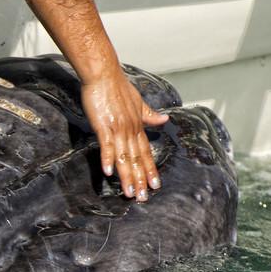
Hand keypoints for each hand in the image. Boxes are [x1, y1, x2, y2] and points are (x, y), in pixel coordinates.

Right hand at [81, 69, 169, 201]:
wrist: (103, 73)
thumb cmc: (117, 87)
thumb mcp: (137, 102)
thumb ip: (149, 114)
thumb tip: (166, 119)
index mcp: (137, 126)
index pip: (146, 152)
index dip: (150, 169)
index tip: (155, 185)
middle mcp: (130, 130)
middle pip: (137, 159)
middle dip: (140, 180)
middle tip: (143, 198)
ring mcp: (117, 128)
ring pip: (124, 157)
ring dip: (127, 176)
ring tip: (129, 193)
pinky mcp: (104, 125)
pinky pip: (107, 145)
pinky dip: (108, 158)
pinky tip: (108, 173)